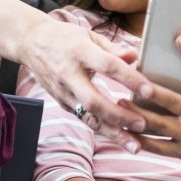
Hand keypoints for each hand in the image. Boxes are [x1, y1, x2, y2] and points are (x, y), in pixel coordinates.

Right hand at [21, 17, 150, 150]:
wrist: (31, 43)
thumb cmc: (65, 38)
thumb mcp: (89, 35)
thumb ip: (113, 48)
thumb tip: (135, 57)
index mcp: (79, 51)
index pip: (107, 66)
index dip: (129, 79)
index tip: (149, 91)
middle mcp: (69, 75)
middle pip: (94, 101)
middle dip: (119, 116)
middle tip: (143, 124)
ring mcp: (64, 92)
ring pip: (88, 117)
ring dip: (113, 133)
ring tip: (135, 145)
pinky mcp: (62, 103)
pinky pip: (84, 119)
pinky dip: (104, 130)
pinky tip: (122, 138)